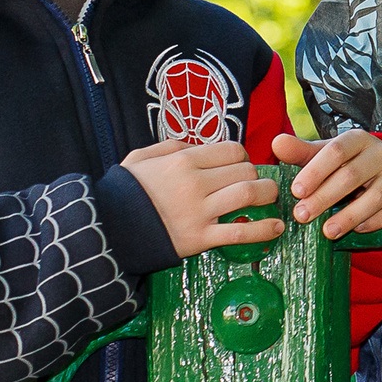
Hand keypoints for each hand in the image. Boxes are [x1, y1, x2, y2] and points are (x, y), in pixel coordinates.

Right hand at [123, 138, 281, 258]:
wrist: (106, 231)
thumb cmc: (122, 194)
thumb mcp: (139, 159)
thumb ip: (169, 146)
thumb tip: (193, 144)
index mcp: (182, 161)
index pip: (231, 150)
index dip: (242, 157)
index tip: (241, 165)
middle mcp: (195, 183)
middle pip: (244, 170)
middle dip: (255, 175)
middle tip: (256, 183)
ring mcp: (199, 211)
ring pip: (249, 194)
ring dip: (268, 195)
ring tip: (272, 198)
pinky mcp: (199, 238)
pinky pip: (240, 232)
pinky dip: (264, 230)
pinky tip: (276, 228)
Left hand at [275, 131, 381, 238]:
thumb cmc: (347, 164)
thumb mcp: (324, 156)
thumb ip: (300, 153)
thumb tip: (276, 143)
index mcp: (357, 139)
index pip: (336, 151)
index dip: (315, 171)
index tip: (296, 192)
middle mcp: (381, 152)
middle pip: (352, 175)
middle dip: (324, 198)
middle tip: (302, 216)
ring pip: (375, 196)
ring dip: (349, 216)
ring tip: (328, 231)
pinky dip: (376, 221)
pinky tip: (358, 229)